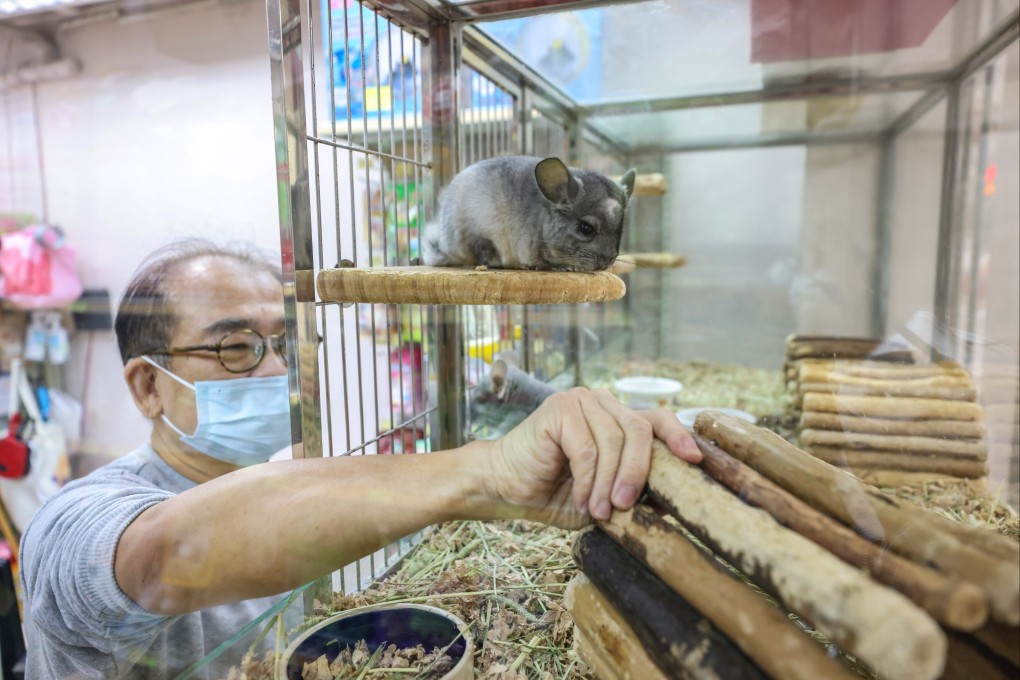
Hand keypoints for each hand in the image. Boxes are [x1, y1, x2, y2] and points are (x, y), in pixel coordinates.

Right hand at [485, 388, 701, 528]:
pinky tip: (579, 499)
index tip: (694, 461)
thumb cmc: (554, 493)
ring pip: (614, 441)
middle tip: (627, 505)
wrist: (504, 487)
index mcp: (616, 418)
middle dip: (639, 472)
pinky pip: (587, 449)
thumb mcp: (605, 497)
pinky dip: (587, 480)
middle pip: (640, 429)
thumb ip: (637, 492)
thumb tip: (676, 498)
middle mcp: (601, 402)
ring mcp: (580, 401)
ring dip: (609, 482)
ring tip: (599, 510)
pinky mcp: (559, 409)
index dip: (679, 436)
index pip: (657, 418)